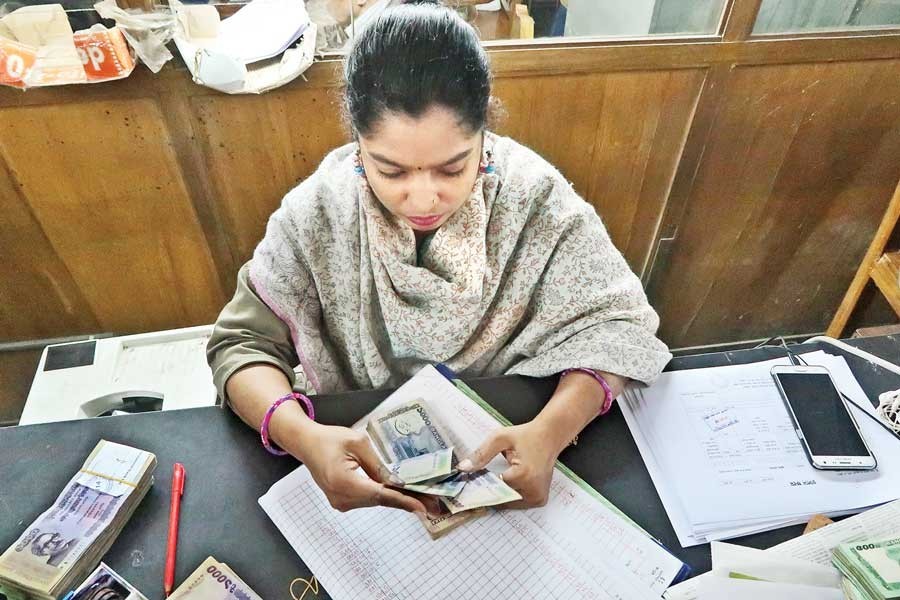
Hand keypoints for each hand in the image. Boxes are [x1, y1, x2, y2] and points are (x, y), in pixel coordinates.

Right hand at [294, 423, 429, 513]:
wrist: (307, 444)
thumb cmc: (330, 439)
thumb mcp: (358, 443)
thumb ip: (378, 464)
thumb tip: (399, 479)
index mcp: (344, 482)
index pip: (380, 494)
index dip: (403, 501)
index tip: (422, 507)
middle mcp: (341, 497)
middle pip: (380, 500)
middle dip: (406, 500)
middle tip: (432, 503)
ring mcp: (340, 502)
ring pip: (375, 501)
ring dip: (397, 499)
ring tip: (422, 498)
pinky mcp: (342, 501)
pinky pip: (368, 500)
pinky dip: (384, 497)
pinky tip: (402, 494)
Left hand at [457, 421, 559, 507]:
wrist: (549, 436)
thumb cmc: (526, 436)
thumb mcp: (500, 438)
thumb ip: (481, 453)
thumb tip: (463, 468)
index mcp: (523, 474)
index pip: (493, 488)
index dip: (479, 486)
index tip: (466, 486)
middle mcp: (533, 489)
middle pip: (500, 499)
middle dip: (487, 492)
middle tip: (475, 485)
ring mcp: (538, 497)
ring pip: (508, 504)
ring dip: (498, 495)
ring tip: (490, 483)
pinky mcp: (540, 499)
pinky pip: (517, 503)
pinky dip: (508, 496)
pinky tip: (504, 485)